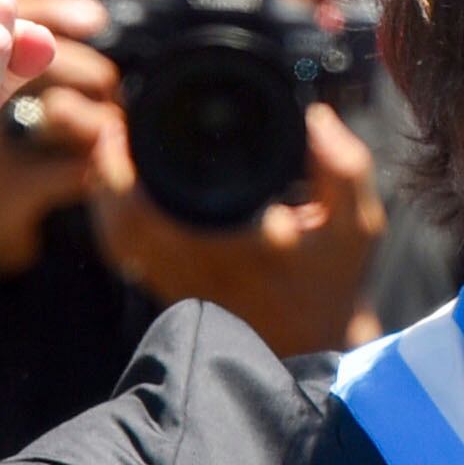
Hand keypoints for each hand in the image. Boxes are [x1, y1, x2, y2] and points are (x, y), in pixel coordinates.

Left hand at [88, 103, 387, 355]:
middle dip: (106, 170)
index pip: (172, 196)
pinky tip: (120, 192)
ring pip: (119, 236)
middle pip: (126, 218)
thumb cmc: (333, 281)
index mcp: (246, 241)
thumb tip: (318, 119)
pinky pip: (125, 253)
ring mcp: (182, 282)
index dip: (131, 160)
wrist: (317, 345)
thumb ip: (344, 169)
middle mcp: (205, 264)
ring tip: (112, 153)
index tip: (128, 122)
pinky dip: (113, 219)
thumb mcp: (357, 224)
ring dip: (105, 194)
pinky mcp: (171, 290)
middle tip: (110, 130)